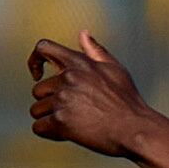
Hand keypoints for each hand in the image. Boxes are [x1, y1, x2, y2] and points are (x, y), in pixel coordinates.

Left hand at [27, 31, 153, 157]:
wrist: (134, 130)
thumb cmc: (127, 101)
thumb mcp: (114, 69)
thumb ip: (95, 51)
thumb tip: (83, 33)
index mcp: (79, 63)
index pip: (43, 48)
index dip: (34, 60)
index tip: (37, 74)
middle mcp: (68, 78)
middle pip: (38, 90)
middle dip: (49, 102)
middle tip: (71, 112)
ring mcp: (63, 100)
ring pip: (36, 110)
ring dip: (48, 118)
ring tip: (72, 123)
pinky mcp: (60, 121)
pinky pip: (39, 128)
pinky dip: (49, 133)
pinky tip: (67, 133)